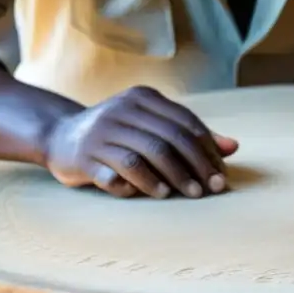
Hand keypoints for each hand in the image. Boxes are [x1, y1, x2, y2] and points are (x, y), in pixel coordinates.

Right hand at [42, 86, 238, 198]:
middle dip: (195, 166)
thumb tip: (233, 147)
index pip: (185, 122)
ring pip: (145, 155)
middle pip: (169, 139)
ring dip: (172, 177)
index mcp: (142, 98)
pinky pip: (116, 173)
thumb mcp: (151, 125)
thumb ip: (189, 134)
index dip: (208, 149)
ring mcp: (101, 134)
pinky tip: (157, 194)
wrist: (60, 136)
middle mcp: (121, 111)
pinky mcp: (84, 157)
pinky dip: (140, 184)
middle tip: (211, 189)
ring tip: (189, 194)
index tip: (221, 173)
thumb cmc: (117, 133)